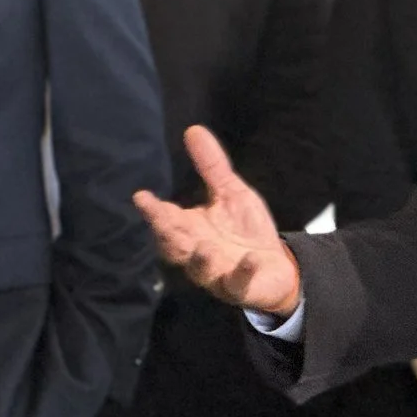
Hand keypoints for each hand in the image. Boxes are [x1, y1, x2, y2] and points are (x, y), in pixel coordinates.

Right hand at [134, 126, 302, 315]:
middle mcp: (197, 253)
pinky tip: (250, 260)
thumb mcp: (231, 192)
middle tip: (162, 218)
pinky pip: (239, 283)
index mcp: (191, 229)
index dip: (153, 211)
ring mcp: (217, 273)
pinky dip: (243, 272)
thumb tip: (193, 129)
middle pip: (175, 245)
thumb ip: (211, 166)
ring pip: (202, 269)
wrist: (274, 267)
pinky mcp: (241, 287)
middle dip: (168, 234)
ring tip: (205, 247)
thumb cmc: (244, 230)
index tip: (142, 196)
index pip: (166, 219)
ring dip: (202, 259)